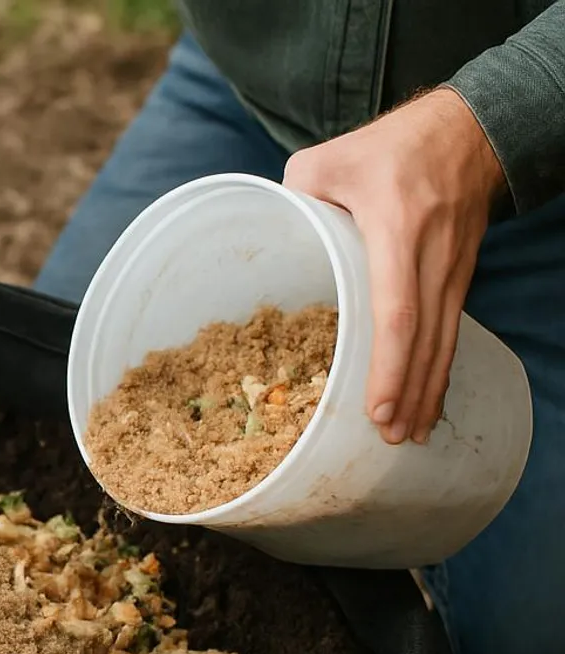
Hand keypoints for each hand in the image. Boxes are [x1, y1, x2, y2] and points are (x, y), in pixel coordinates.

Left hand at [284, 88, 505, 443]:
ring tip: (409, 435)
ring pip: (442, 340)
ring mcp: (451, 268)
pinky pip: (450, 331)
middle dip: (407, 392)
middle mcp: (431, 256)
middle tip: (389, 437)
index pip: (397, 309)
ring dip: (426, 390)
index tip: (378, 405)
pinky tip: (427, 402)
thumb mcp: (329, 159)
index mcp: (396, 229)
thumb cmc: (388, 147)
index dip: (388, 363)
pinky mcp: (459, 276)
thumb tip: (269, 231)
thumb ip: (294, 193)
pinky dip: (438, 369)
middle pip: (422, 338)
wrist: (470, 129)